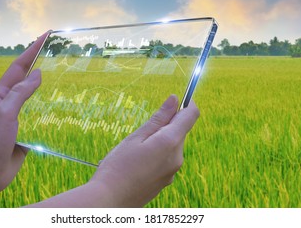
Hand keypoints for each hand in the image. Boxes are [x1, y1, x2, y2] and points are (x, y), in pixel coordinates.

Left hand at [0, 31, 48, 194]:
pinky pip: (42, 114)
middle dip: (42, 63)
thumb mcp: (4, 113)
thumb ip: (21, 93)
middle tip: (59, 51)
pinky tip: (63, 104)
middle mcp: (10, 102)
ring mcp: (20, 116)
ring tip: (66, 74)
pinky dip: (52, 107)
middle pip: (29, 78)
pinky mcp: (28, 129)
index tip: (46, 35)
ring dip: (49, 85)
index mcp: (0, 94)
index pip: (19, 66)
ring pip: (37, 96)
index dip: (32, 49)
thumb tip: (37, 74)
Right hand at [29, 95, 198, 207]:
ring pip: (172, 145)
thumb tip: (175, 99)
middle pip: (180, 131)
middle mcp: (177, 157)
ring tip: (136, 150)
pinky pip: (168, 159)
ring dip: (161, 140)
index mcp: (170, 142)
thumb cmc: (118, 166)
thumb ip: (159, 118)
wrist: (110, 200)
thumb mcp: (136, 137)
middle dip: (167, 124)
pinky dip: (158, 154)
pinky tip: (138, 162)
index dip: (187, 103)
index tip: (177, 99)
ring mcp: (173, 171)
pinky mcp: (167, 180)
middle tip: (142, 131)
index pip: (190, 115)